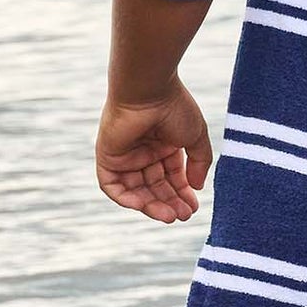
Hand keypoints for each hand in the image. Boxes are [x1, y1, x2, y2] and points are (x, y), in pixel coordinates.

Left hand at [94, 83, 212, 222]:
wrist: (149, 90)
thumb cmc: (174, 107)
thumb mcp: (195, 137)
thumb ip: (199, 163)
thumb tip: (197, 187)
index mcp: (164, 145)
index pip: (172, 177)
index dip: (182, 193)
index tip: (194, 207)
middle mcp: (144, 152)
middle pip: (155, 187)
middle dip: (169, 202)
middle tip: (182, 216)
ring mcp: (125, 155)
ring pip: (136, 190)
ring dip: (151, 205)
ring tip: (169, 216)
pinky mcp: (108, 156)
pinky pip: (112, 185)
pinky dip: (125, 198)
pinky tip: (142, 206)